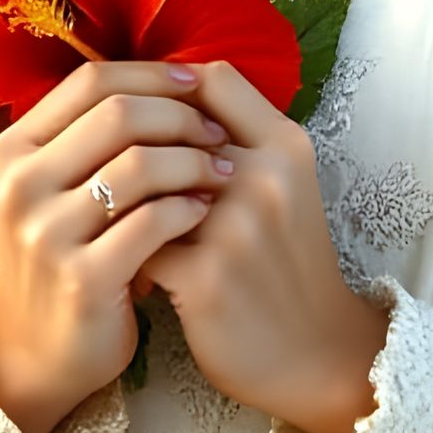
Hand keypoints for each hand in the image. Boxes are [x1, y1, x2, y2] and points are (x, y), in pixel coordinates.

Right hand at [0, 58, 235, 432]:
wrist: (40, 348)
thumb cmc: (69, 251)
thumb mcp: (60, 186)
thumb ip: (94, 133)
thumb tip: (174, 75)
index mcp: (15, 148)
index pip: (91, 82)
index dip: (152, 75)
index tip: (198, 83)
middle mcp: (20, 184)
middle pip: (117, 114)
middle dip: (181, 116)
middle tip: (219, 133)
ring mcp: (46, 232)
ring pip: (137, 164)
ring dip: (194, 161)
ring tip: (224, 171)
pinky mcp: (81, 277)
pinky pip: (151, 222)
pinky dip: (188, 207)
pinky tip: (205, 210)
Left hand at [129, 60, 390, 432]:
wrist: (318, 354)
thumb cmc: (289, 263)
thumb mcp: (287, 185)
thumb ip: (242, 137)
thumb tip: (170, 90)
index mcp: (286, 145)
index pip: (211, 78)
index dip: (169, 91)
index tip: (149, 117)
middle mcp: (264, 176)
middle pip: (168, 125)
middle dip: (135, 145)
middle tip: (114, 168)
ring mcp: (234, 226)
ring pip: (143, 180)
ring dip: (124, 199)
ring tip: (117, 219)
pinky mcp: (205, 276)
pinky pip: (136, 240)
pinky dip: (126, 251)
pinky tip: (133, 268)